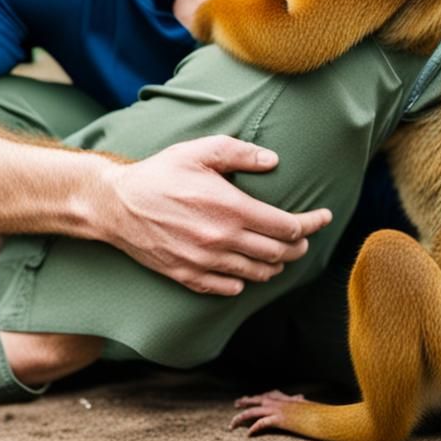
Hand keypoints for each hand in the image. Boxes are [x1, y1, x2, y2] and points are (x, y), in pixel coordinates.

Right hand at [99, 135, 331, 295]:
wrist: (117, 204)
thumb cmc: (160, 173)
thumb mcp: (200, 151)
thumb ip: (240, 153)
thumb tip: (273, 161)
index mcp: (231, 209)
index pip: (287, 226)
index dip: (311, 223)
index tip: (324, 216)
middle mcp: (222, 240)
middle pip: (278, 254)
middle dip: (298, 246)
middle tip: (303, 237)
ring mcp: (205, 263)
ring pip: (257, 275)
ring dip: (276, 265)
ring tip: (280, 253)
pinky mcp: (188, 276)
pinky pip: (228, 289)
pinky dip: (245, 282)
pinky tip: (246, 271)